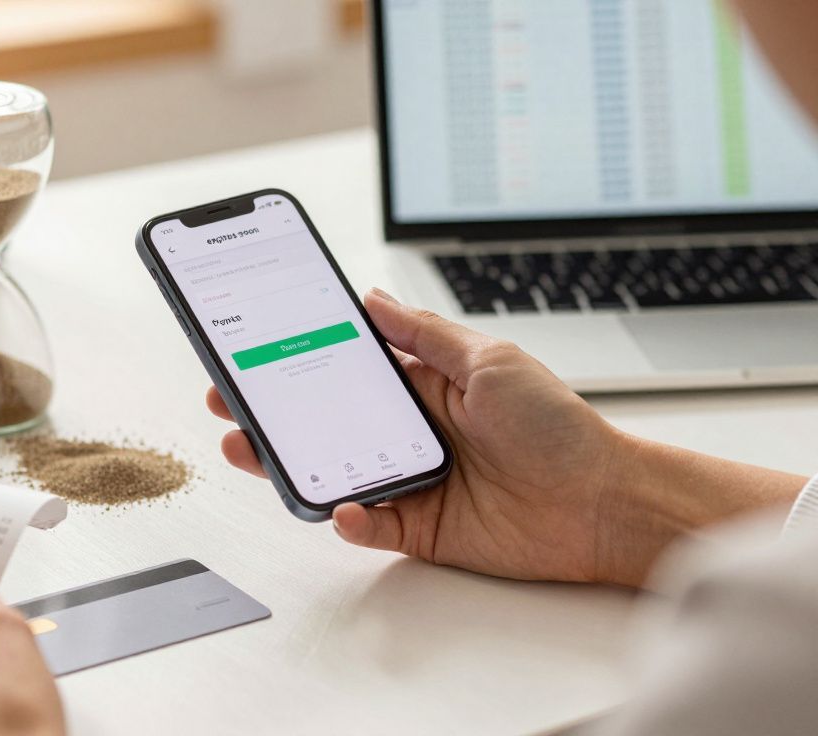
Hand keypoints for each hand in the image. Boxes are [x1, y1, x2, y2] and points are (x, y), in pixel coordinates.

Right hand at [210, 289, 805, 586]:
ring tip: (253, 451)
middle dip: (273, 413)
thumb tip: (372, 297)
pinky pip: (370, 524)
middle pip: (325, 421)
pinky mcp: (421, 527)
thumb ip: (425, 334)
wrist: (603, 504)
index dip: (297, 360)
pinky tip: (343, 506)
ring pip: (333, 471)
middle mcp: (409, 431)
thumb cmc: (559, 426)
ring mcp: (411, 479)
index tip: (254, 351)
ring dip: (290, 463)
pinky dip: (350, 518)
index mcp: (423, 386)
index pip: (345, 369)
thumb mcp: (491, 360)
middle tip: (230, 404)